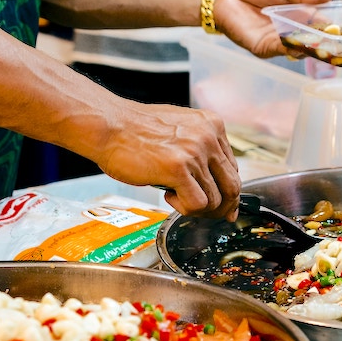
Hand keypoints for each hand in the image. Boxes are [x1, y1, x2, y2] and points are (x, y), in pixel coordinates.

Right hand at [95, 102, 240, 221]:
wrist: (109, 125)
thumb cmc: (135, 131)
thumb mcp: (179, 130)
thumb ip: (199, 151)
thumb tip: (215, 185)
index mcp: (212, 125)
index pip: (232, 168)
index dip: (228, 192)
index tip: (222, 206)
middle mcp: (208, 137)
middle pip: (232, 186)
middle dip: (221, 208)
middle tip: (206, 215)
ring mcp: (195, 152)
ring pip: (215, 199)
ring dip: (196, 207)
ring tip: (173, 194)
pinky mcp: (178, 169)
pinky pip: (197, 204)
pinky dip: (184, 208)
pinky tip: (167, 195)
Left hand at [212, 0, 332, 57]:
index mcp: (299, 11)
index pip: (320, 21)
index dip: (333, 24)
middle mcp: (292, 28)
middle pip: (314, 37)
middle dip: (327, 38)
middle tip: (339, 36)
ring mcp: (279, 40)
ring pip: (301, 47)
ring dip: (312, 44)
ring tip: (322, 39)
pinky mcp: (265, 48)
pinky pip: (282, 50)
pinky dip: (293, 47)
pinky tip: (301, 42)